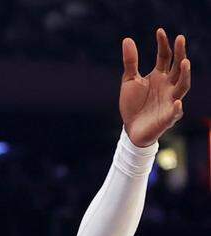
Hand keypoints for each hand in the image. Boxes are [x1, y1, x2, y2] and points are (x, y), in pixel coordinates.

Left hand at [120, 29, 191, 146]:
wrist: (131, 129)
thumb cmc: (133, 104)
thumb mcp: (129, 80)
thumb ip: (131, 62)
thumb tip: (127, 39)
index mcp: (160, 76)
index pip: (165, 56)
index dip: (163, 44)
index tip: (160, 31)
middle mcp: (169, 86)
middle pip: (177, 67)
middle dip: (180, 53)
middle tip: (180, 38)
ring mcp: (170, 100)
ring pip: (183, 86)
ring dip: (184, 75)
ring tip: (184, 62)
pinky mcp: (168, 117)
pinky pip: (175, 112)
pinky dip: (177, 108)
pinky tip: (177, 102)